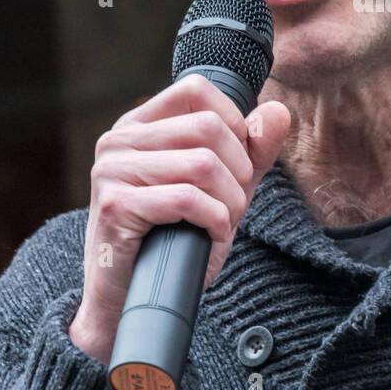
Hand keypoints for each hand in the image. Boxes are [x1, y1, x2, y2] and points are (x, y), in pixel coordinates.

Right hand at [69, 73, 289, 363]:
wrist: (130, 299)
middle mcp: (119, 139)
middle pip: (208, 128)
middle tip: (234, 207)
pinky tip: (209, 239)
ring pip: (203, 164)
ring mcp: (111, 170)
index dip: (234, 123)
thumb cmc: (175, 238)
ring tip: (221, 226)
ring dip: (229, 203)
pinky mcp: (113, 204)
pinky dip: (214, 223)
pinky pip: (187, 199)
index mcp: (140, 124)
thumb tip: (280, 111)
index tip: (238, 164)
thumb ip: (252, 149)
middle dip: (238, 172)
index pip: (197, 90)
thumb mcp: (223, 187)